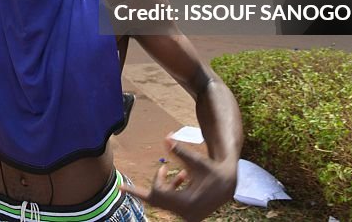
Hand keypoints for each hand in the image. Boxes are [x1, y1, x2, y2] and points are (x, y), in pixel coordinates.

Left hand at [121, 137, 237, 221]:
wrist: (230, 184)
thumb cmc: (213, 169)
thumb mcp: (197, 160)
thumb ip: (181, 151)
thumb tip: (167, 138)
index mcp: (186, 203)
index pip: (156, 196)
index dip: (138, 190)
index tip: (122, 186)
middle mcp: (186, 213)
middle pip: (158, 200)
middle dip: (155, 184)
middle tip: (141, 179)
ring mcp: (188, 216)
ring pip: (165, 200)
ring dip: (165, 185)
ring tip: (169, 170)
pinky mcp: (189, 214)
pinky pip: (172, 202)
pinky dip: (172, 189)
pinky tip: (180, 176)